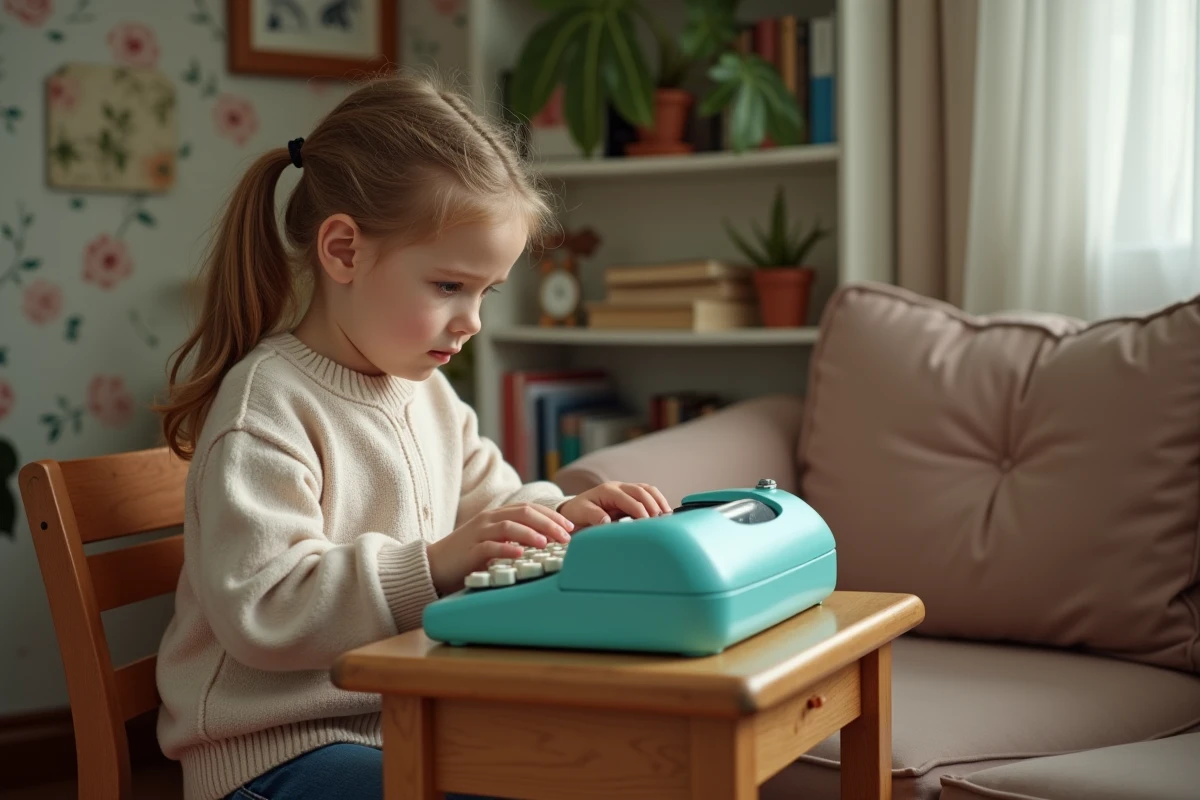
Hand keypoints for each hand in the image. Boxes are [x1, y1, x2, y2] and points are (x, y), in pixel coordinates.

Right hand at [426, 503, 573, 595]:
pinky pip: (490, 546)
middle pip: (523, 513)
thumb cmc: (469, 556)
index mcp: (498, 515)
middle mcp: (489, 520)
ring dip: (530, 534)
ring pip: (508, 526)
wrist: (435, 565)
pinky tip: (520, 555)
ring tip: (546, 543)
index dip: (552, 516)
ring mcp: (478, 534)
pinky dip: (506, 549)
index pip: (530, 508)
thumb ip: (516, 539)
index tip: (570, 526)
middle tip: (566, 536)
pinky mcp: (470, 550)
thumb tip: (548, 543)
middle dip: (548, 523)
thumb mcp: (496, 542)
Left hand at [557, 481, 671, 527]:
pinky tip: (663, 513)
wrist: (574, 509)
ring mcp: (625, 490)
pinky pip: (648, 494)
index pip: (629, 498)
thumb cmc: (577, 512)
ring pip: (648, 489)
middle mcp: (618, 487)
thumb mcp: (580, 514)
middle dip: (653, 505)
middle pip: (642, 490)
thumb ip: (593, 516)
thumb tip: (607, 521)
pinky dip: (657, 502)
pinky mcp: (630, 496)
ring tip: (667, 516)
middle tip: (660, 521)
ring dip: (659, 501)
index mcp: (607, 491)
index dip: (639, 510)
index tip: (646, 522)